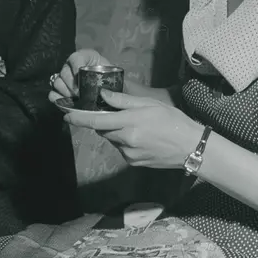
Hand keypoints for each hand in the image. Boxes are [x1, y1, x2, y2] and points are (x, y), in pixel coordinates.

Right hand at [47, 48, 109, 103]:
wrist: (109, 89)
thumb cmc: (112, 80)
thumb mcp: (115, 76)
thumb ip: (116, 80)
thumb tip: (110, 92)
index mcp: (86, 58)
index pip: (76, 58)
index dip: (76, 66)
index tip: (79, 76)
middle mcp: (72, 66)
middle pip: (64, 72)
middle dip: (71, 85)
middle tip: (79, 94)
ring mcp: (65, 78)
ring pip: (57, 82)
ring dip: (65, 92)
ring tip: (75, 99)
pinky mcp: (61, 90)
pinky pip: (53, 93)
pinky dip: (57, 99)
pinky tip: (65, 103)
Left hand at [62, 90, 203, 169]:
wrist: (192, 147)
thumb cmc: (173, 121)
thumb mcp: (149, 104)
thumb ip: (123, 101)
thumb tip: (103, 95)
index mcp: (129, 123)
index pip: (95, 121)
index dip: (78, 118)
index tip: (65, 114)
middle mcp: (125, 140)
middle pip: (103, 129)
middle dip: (104, 121)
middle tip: (119, 114)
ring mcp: (129, 154)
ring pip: (112, 139)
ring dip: (115, 131)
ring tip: (137, 126)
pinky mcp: (133, 163)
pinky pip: (121, 149)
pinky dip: (124, 141)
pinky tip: (141, 137)